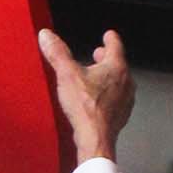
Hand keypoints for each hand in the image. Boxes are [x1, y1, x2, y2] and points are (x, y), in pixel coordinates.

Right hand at [39, 27, 134, 164]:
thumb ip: (57, 53)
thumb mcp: (67, 74)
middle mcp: (126, 82)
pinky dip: (107, 96)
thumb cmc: (86, 107)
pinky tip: (96, 100)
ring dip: (107, 78)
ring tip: (95, 78)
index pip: (116, 46)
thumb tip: (47, 36)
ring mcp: (125, 100)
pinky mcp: (121, 115)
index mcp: (116, 67)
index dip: (110, 39)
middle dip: (106, 58)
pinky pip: (115, 100)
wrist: (96, 138)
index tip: (108, 35)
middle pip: (118, 64)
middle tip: (98, 55)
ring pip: (118, 83)